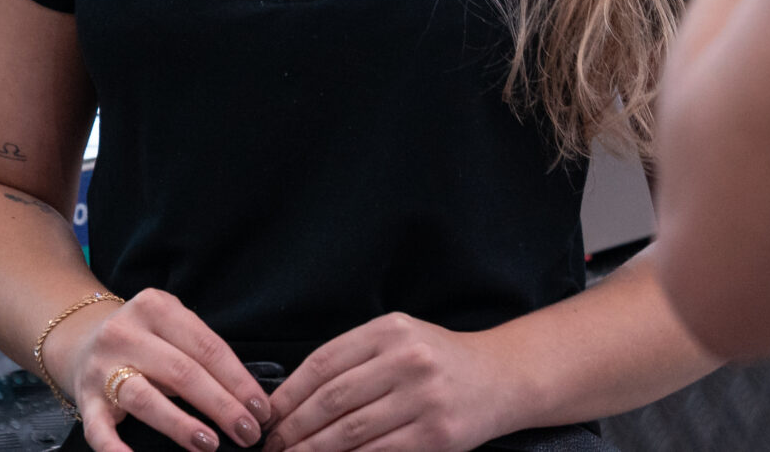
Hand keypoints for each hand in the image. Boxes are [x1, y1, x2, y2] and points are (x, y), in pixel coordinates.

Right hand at [54, 288, 274, 451]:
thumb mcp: (171, 326)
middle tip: (248, 432)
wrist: (81, 340)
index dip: (238, 380)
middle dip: (221, 406)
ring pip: (145, 397)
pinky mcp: (86, 399)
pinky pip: (100, 429)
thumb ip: (201, 351)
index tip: (260, 408)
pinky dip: (116, 449)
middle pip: (182, 372)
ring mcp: (102, 368)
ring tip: (210, 444)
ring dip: (181, 424)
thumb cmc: (143, 339)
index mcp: (155, 307)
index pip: (207, 347)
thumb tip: (248, 397)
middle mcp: (125, 333)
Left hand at [266, 313, 509, 451]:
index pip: (323, 363)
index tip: (268, 416)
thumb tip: (294, 396)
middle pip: (332, 399)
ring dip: (313, 451)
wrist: (501, 378)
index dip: (289, 394)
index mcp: (391, 330)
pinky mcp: (436, 435)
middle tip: (272, 446)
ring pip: (350, 431)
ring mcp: (424, 398)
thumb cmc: (441, 360)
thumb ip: (354, 358)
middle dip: (293, 428)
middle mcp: (407, 360)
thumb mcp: (400, 339)